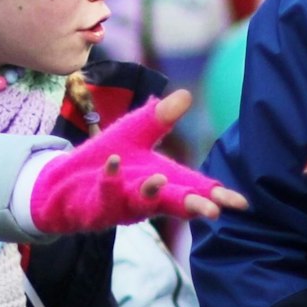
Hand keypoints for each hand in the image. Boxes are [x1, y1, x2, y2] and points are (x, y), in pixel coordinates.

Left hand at [29, 91, 247, 233]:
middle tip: (213, 212)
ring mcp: (123, 204)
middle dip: (193, 207)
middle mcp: (148, 197)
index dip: (218, 196)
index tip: (240, 204)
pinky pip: (105, 194)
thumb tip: (187, 95)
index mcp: (165, 181)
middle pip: (175, 204)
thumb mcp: (135, 133)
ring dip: (150, 194)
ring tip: (158, 181)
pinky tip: (113, 164)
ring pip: (140, 204)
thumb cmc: (109, 159)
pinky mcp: (98, 206)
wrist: (66, 181)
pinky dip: (110, 179)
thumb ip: (160, 118)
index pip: (196, 189)